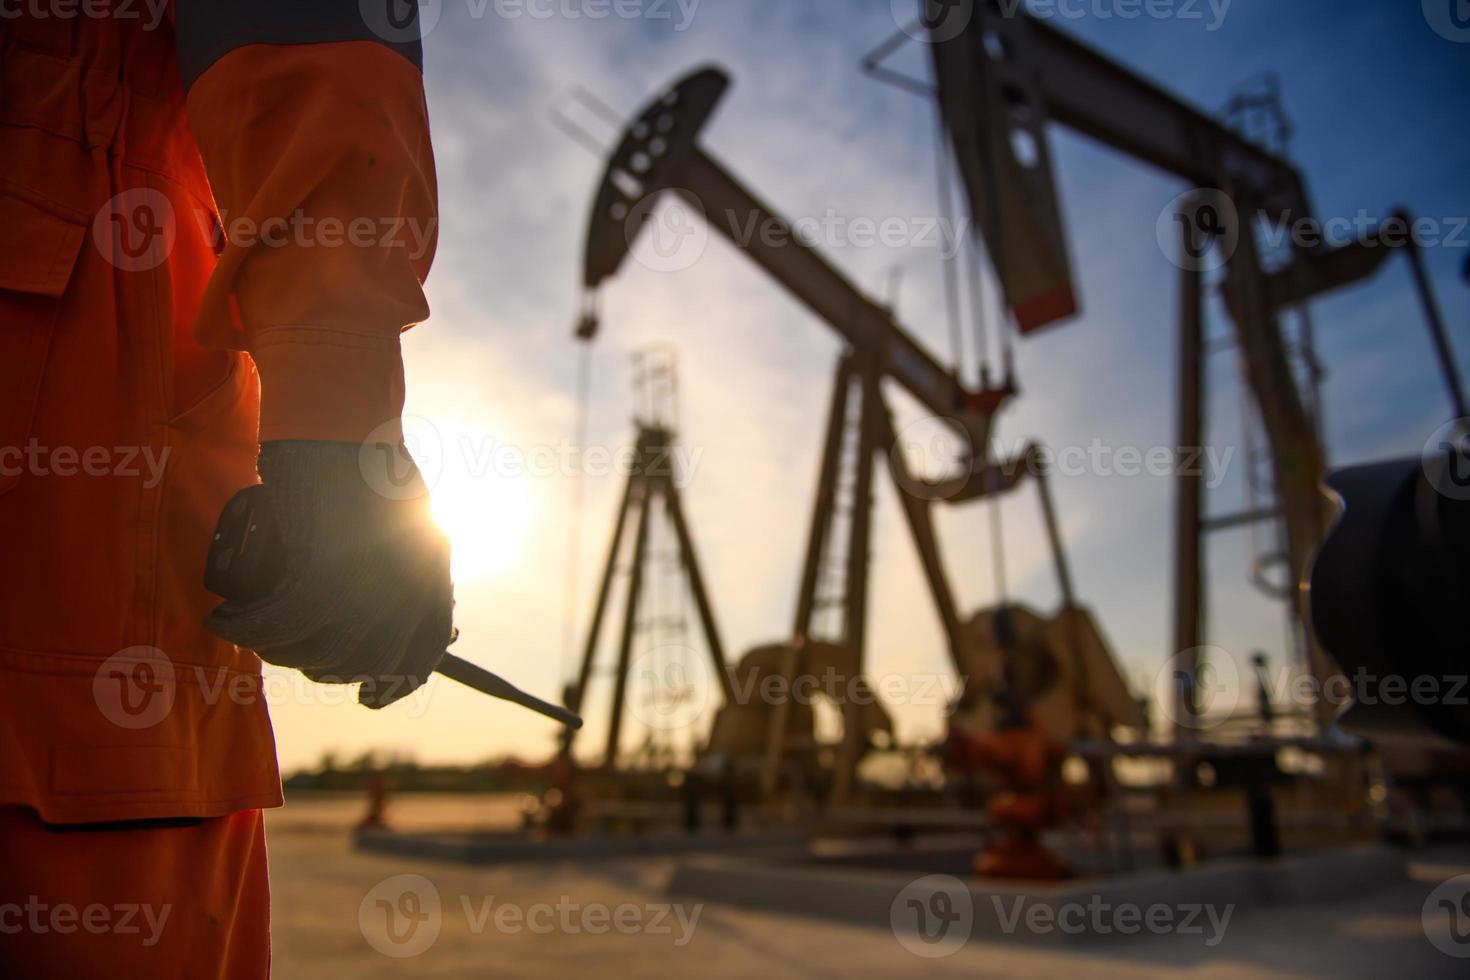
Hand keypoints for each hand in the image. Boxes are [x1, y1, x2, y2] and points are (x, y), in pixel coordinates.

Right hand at [204, 440, 453, 707]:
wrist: (343, 425)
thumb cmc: (370, 467)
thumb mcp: (413, 524)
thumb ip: (408, 571)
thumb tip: (388, 617)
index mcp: (432, 579)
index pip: (419, 657)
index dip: (391, 684)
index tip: (367, 696)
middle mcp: (404, 590)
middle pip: (359, 662)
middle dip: (320, 666)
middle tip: (290, 649)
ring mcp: (361, 582)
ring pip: (313, 650)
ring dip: (276, 650)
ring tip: (251, 628)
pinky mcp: (315, 567)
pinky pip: (274, 623)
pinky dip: (243, 626)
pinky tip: (225, 619)